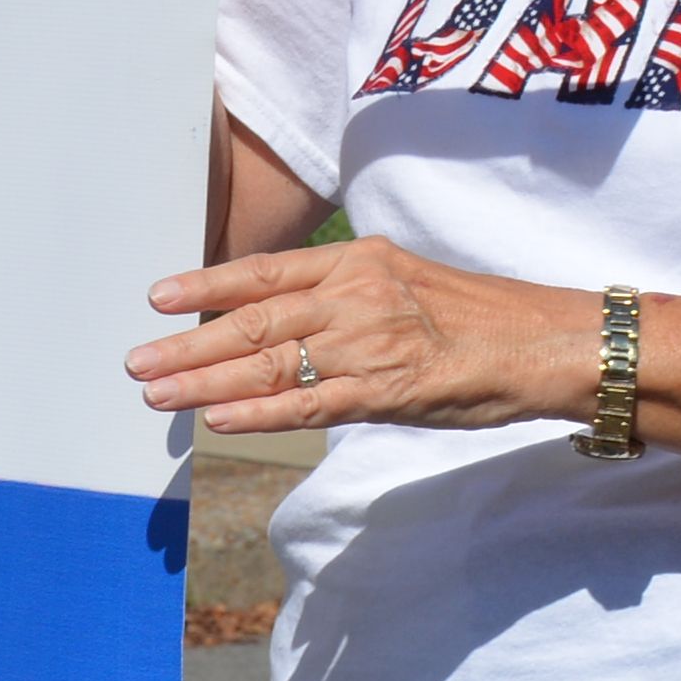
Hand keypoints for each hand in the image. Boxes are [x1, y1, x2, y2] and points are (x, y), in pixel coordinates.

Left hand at [128, 233, 588, 437]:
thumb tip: (286, 321)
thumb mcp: (403, 282)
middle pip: (253, 321)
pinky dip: (258, 412)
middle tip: (136, 360)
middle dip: (187, 344)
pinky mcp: (387, 391)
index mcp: (357, 262)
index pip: (264, 273)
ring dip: (204, 382)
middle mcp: (355, 295)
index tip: (157, 298)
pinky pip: (309, 404)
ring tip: (155, 393)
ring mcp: (369, 343)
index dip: (206, 286)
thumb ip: (344, 296)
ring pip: (269, 364)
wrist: (545, 343)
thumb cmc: (478, 317)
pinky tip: (218, 419)